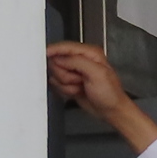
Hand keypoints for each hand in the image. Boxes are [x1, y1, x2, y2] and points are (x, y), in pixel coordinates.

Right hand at [46, 40, 156, 154]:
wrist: (111, 110)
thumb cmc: (110, 94)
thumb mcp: (97, 74)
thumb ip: (77, 62)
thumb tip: (60, 57)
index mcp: (90, 53)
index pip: (65, 47)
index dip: (54, 50)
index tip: (45, 55)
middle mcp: (81, 60)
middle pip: (57, 61)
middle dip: (65, 74)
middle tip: (79, 80)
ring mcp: (75, 72)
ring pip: (56, 74)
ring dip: (66, 84)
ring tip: (80, 86)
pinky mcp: (70, 82)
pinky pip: (57, 84)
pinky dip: (65, 90)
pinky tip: (77, 91)